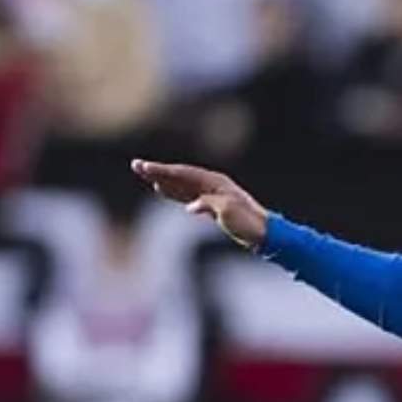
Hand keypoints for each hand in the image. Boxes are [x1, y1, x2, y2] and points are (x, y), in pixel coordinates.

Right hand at [131, 159, 268, 249]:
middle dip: (158, 171)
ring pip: (182, 184)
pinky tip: (162, 190)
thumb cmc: (249, 222)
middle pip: (180, 175)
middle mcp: (212, 185)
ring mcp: (212, 195)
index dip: (162, 171)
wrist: (265, 235)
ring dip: (163, 179)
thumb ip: (208, 205)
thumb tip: (191, 207)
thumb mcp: (229, 211)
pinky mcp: (212, 207)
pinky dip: (174, 192)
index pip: (183, 173)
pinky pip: (187, 195)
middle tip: (136, 166)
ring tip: (145, 175)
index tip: (144, 167)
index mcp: (215, 182)